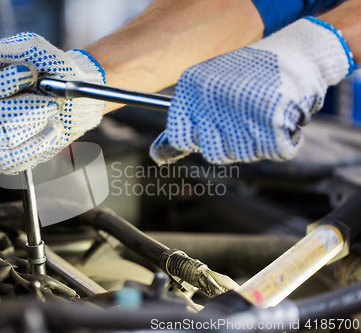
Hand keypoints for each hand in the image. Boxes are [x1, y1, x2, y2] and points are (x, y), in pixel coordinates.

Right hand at [0, 32, 105, 174]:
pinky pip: (12, 159)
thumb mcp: (35, 51)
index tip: (31, 72)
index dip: (2, 81)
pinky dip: (38, 145)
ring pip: (4, 136)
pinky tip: (52, 129)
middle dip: (28, 106)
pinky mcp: (5, 156)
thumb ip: (6, 51)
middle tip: (51, 98)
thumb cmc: (52, 70)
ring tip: (53, 110)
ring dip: (37, 122)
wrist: (75, 96)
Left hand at [150, 18, 357, 164]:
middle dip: (230, 143)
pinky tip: (281, 117)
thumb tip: (161, 153)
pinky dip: (280, 140)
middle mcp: (212, 103)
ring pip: (242, 155)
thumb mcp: (210, 84)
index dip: (197, 139)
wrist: (298, 53)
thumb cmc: (251, 73)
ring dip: (256, 141)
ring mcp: (241, 116)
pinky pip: (273, 151)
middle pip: (213, 152)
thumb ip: (191, 116)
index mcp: (192, 90)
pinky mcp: (273, 127)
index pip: (180, 137)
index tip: (209, 134)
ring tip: (264, 112)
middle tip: (246, 120)